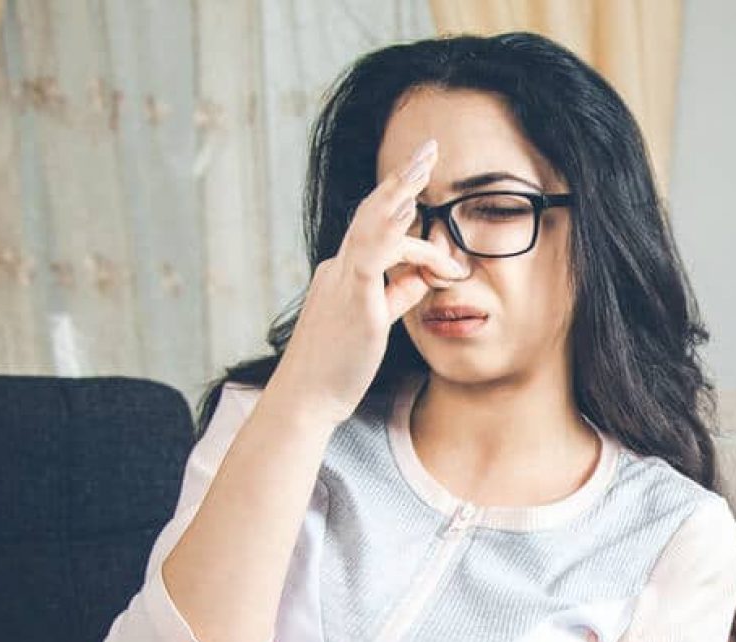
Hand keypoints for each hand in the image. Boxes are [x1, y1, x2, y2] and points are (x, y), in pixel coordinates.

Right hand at [272, 136, 467, 428]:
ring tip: (426, 163)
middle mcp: (340, 268)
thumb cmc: (337, 367)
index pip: (377, 230)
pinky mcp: (354, 300)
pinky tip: (408, 205)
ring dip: (401, 190)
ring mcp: (344, 281)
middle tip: (428, 148)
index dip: (399, 201)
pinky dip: (389, 225)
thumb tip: (425, 274)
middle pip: (373, 212)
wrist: (306, 398)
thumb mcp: (377, 323)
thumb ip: (399, 294)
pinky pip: (372, 254)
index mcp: (344, 273)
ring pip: (373, 224)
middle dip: (402, 178)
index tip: (421, 179)